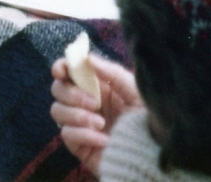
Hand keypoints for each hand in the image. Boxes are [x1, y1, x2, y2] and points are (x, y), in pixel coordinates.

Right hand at [50, 54, 143, 174]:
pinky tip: (104, 140)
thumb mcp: (135, 91)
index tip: (62, 71)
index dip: (61, 67)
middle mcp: (86, 102)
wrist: (153, 152)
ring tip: (102, 123)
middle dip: (72, 94)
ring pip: (57, 111)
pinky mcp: (79, 145)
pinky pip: (67, 135)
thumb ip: (112, 72)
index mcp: (98, 85)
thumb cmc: (148, 118)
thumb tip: (88, 57)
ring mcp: (80, 123)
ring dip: (77, 115)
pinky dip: (84, 135)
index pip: (69, 71)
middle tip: (95, 103)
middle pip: (58, 89)